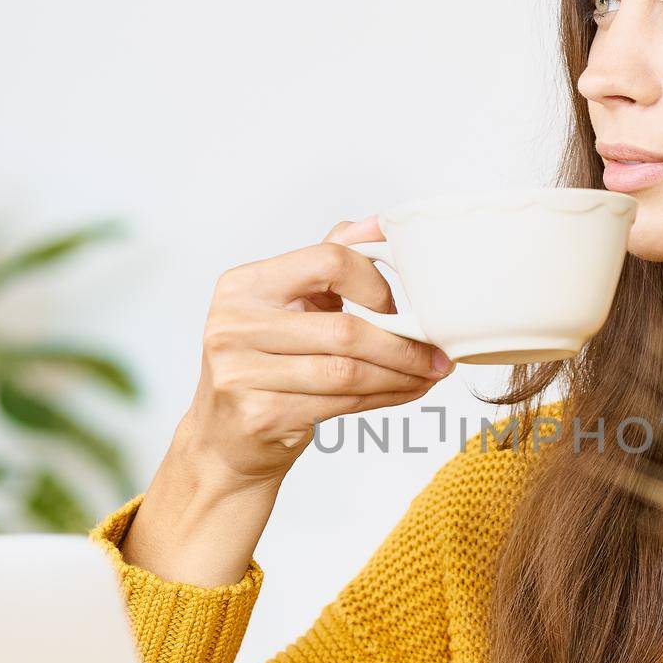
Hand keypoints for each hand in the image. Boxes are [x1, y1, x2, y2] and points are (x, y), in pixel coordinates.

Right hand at [180, 214, 454, 490]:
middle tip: (438, 354)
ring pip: (347, 372)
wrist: (225, 439)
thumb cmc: (265, 367)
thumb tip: (377, 223)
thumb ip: (327, 263)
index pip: (327, 261)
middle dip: (403, 345)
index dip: (375, 284)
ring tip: (429, 376)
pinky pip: (339, 405)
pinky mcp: (259, 415)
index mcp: (244, 286)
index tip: (398, 308)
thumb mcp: (286, 307)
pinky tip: (405, 393)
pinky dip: (383, 399)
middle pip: (344, 328)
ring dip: (401, 376)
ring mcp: (242, 373)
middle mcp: (235, 325)